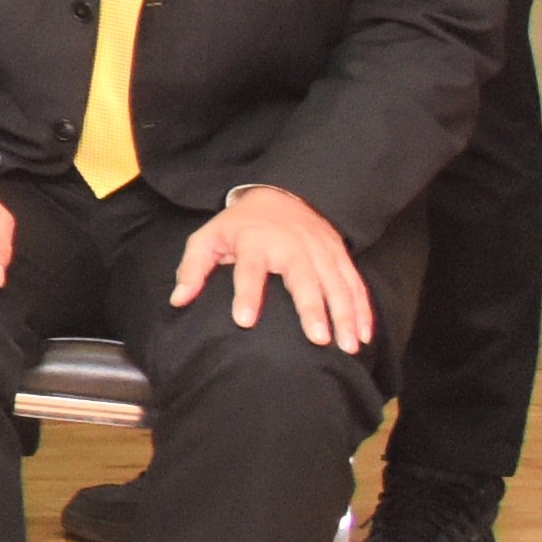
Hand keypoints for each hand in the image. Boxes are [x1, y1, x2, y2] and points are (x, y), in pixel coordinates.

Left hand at [176, 181, 376, 354]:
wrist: (281, 194)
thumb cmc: (239, 226)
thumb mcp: (208, 238)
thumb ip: (193, 268)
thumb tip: (178, 300)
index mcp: (255, 242)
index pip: (250, 270)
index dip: (247, 294)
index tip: (245, 321)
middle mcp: (291, 246)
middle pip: (304, 279)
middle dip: (312, 309)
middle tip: (318, 339)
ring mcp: (320, 251)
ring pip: (336, 285)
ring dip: (345, 315)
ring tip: (348, 346)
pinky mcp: (339, 255)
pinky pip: (355, 284)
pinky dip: (362, 309)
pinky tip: (363, 335)